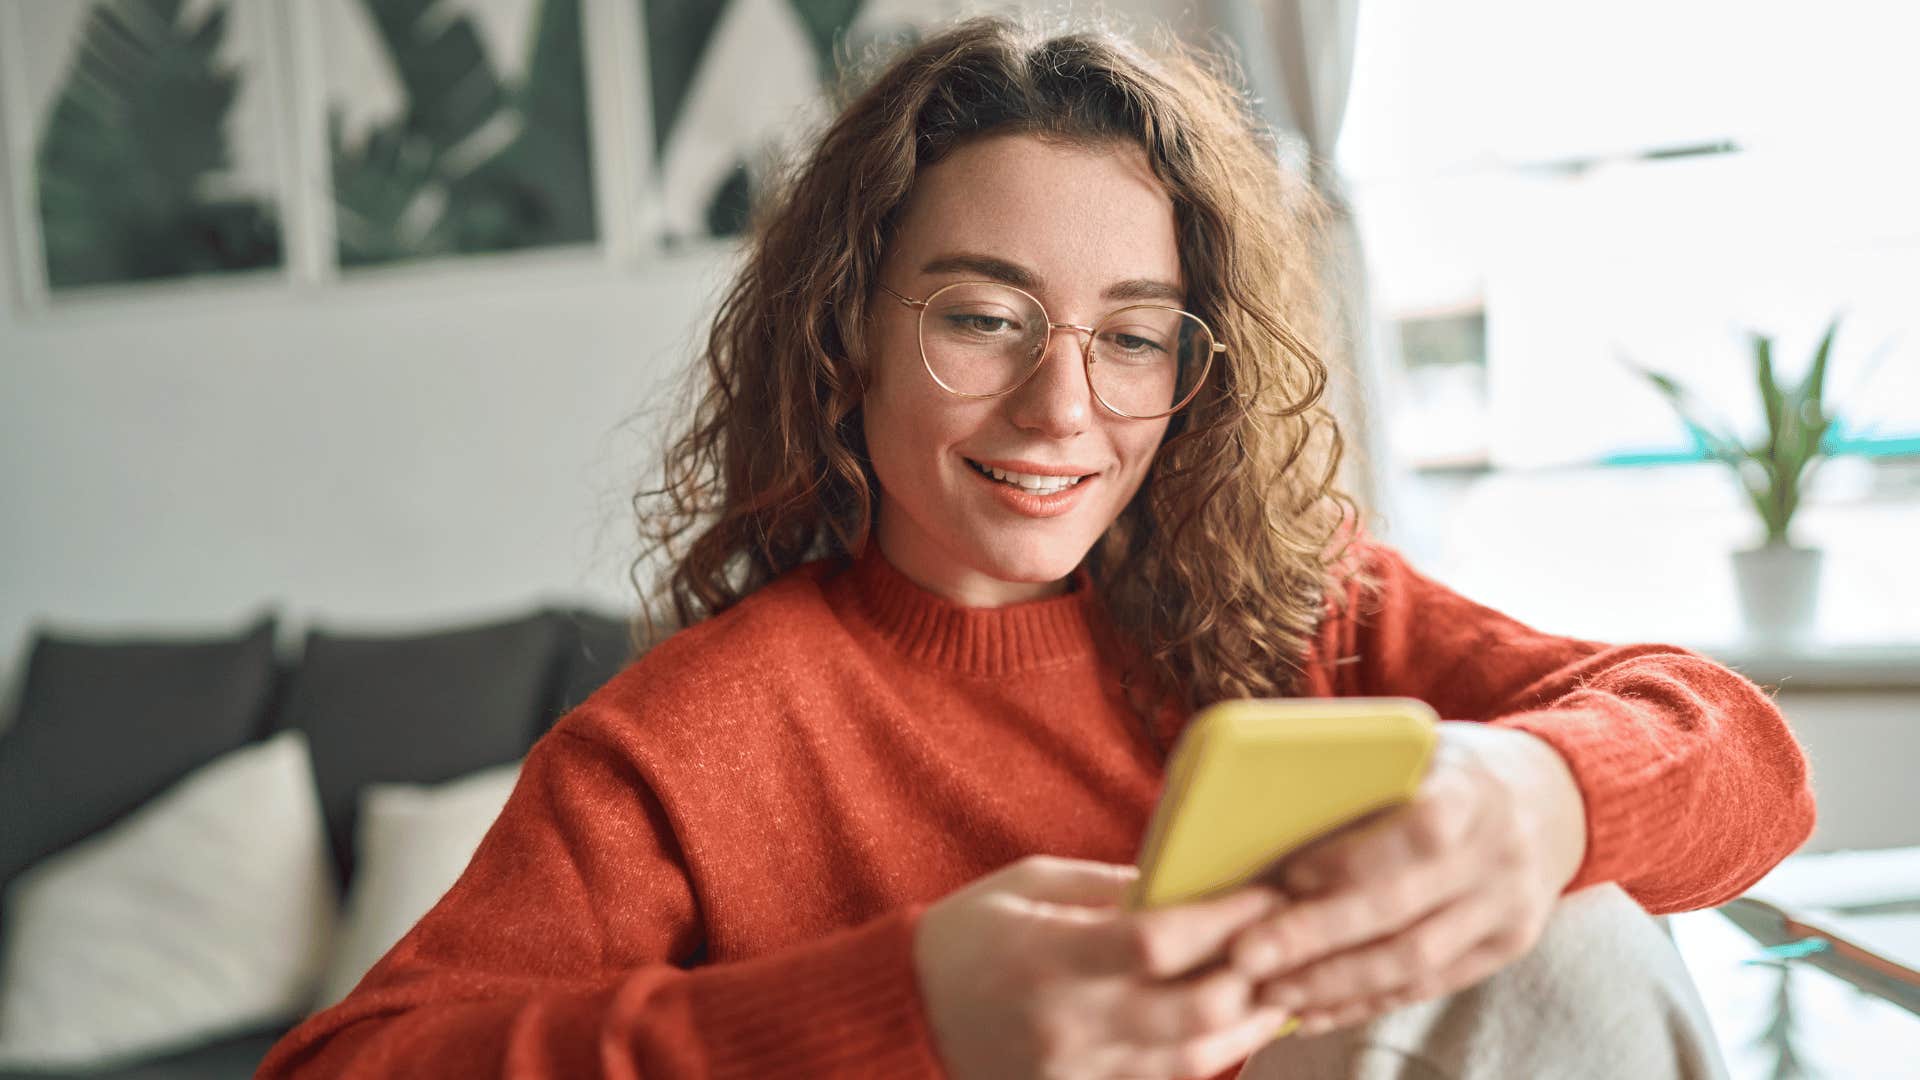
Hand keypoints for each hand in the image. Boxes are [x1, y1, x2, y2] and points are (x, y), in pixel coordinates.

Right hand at [913, 854, 1297, 1079]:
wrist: (904, 1014)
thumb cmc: (967, 934)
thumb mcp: (1030, 885)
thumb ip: (1110, 887)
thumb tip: (1190, 883)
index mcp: (1049, 956)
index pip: (1158, 942)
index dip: (1225, 919)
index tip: (1268, 890)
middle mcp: (1067, 1023)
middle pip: (1193, 1013)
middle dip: (1255, 977)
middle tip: (1293, 942)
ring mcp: (1074, 1072)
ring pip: (1193, 1061)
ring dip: (1250, 1025)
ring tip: (1285, 989)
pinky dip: (1209, 1056)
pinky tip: (1236, 1027)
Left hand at [1227, 721, 1588, 1036]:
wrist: (1556, 798)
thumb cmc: (1456, 766)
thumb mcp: (1422, 746)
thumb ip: (1364, 775)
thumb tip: (1264, 806)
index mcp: (1472, 792)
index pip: (1415, 833)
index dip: (1349, 860)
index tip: (1286, 875)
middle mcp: (1497, 856)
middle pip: (1400, 911)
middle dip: (1315, 938)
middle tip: (1246, 955)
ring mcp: (1507, 911)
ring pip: (1412, 962)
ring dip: (1332, 984)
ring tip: (1268, 991)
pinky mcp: (1504, 949)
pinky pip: (1427, 987)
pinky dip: (1364, 1002)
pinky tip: (1313, 1010)